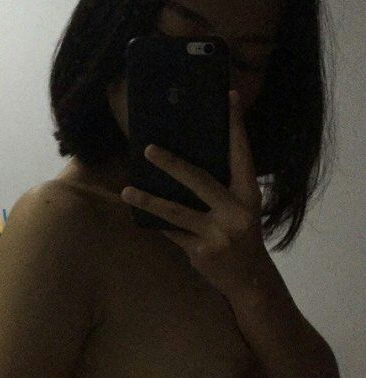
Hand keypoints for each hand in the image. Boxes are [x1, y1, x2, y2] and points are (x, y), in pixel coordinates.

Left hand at [121, 91, 267, 300]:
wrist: (249, 279)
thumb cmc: (239, 234)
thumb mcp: (240, 208)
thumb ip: (222, 187)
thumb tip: (184, 160)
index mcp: (250, 194)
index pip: (241, 153)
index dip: (235, 126)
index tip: (227, 97)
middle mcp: (237, 212)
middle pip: (200, 180)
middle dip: (173, 164)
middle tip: (148, 148)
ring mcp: (219, 233)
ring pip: (176, 211)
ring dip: (148, 200)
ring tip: (127, 191)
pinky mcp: (202, 252)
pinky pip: (172, 232)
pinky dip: (155, 223)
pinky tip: (137, 215)